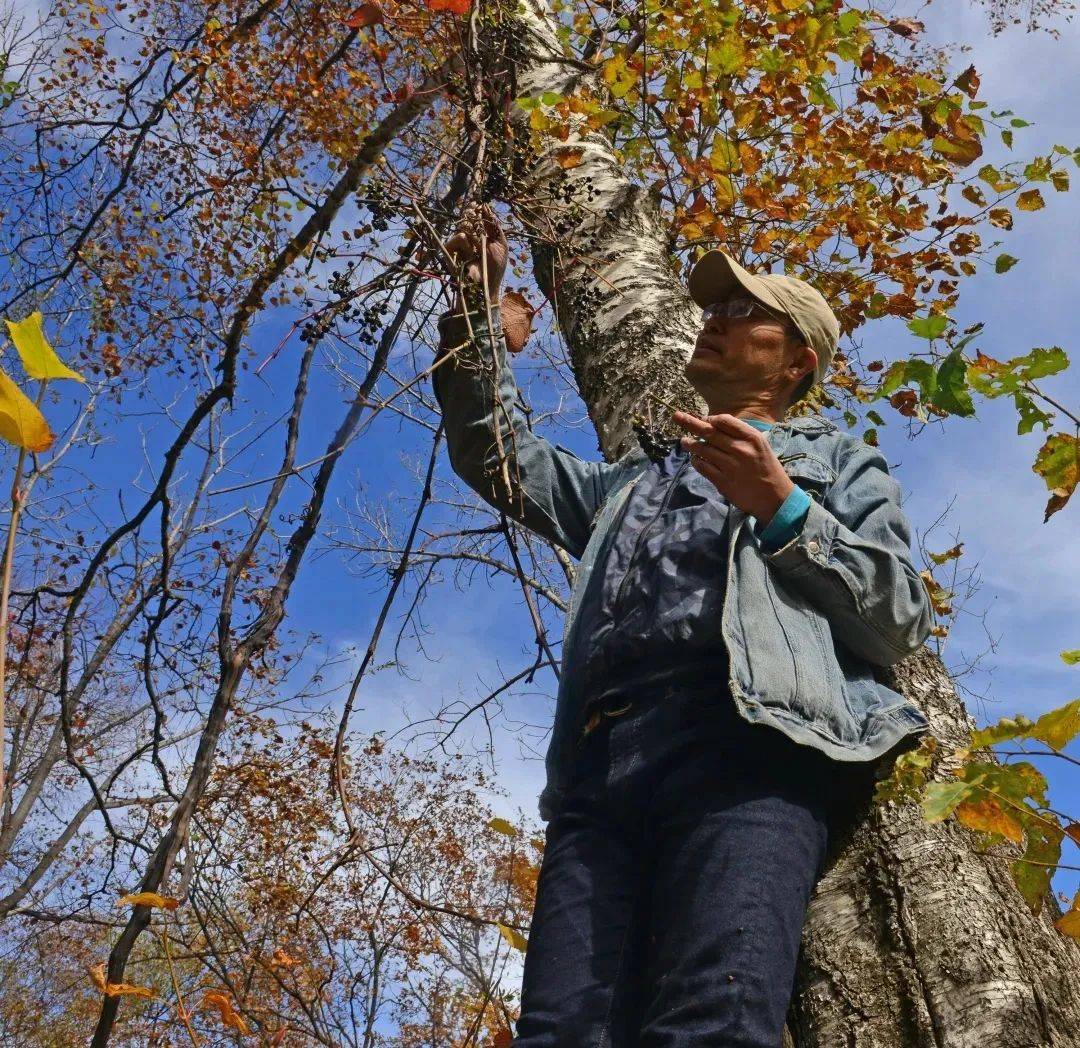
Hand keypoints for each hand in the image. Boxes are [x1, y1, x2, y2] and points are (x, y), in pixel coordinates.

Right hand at [445, 204, 506, 304]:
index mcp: (480, 236)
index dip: (476, 209)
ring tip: (477, 252)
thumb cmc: (495, 269)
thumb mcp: (500, 244)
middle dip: (473, 219)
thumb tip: (487, 207)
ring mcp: (458, 245)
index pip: (475, 217)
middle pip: (467, 219)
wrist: (485, 286)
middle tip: (480, 223)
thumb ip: (494, 225)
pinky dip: (466, 246)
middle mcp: (468, 239)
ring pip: (463, 228)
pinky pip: (458, 238)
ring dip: (474, 238)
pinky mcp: (450, 251)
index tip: (478, 203)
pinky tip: (470, 256)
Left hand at [672, 411, 794, 522]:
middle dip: (690, 422)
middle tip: (677, 416)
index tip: (703, 419)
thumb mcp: (760, 445)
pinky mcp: (723, 481)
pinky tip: (695, 459)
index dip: (710, 418)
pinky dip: (696, 461)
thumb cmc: (766, 468)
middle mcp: (740, 449)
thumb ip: (740, 434)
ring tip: (684, 441)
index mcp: (751, 438)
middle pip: (709, 432)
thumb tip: (714, 424)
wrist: (775, 498)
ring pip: (702, 449)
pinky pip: (703, 467)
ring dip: (690, 444)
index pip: (724, 420)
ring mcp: (730, 466)